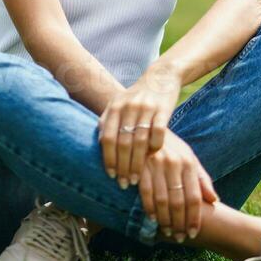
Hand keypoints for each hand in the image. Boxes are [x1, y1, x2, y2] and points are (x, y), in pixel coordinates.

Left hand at [97, 64, 181, 186]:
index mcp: (114, 106)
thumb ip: (107, 122)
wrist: (161, 76)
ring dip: (137, 164)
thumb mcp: (118, 105)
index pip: (107, 138)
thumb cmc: (136, 97)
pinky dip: (155, 147)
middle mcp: (128, 106)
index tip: (111, 175)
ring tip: (136, 179)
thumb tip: (98, 148)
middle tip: (124, 183)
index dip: (108, 159)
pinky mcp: (163, 109)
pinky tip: (153, 158)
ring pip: (139, 141)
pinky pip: (158, 133)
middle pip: (123, 143)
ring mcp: (146, 107)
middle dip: (122, 167)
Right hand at [139, 129, 218, 240]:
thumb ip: (202, 179)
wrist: (147, 126)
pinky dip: (149, 208)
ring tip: (169, 232)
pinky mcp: (140, 166)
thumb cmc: (171, 146)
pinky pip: (145, 192)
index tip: (194, 232)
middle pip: (178, 201)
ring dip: (165, 220)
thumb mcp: (189, 157)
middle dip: (180, 223)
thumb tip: (215, 200)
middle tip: (181, 237)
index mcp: (188, 162)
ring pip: (162, 200)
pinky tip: (153, 218)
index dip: (194, 217)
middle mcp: (174, 163)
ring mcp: (156, 164)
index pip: (194, 196)